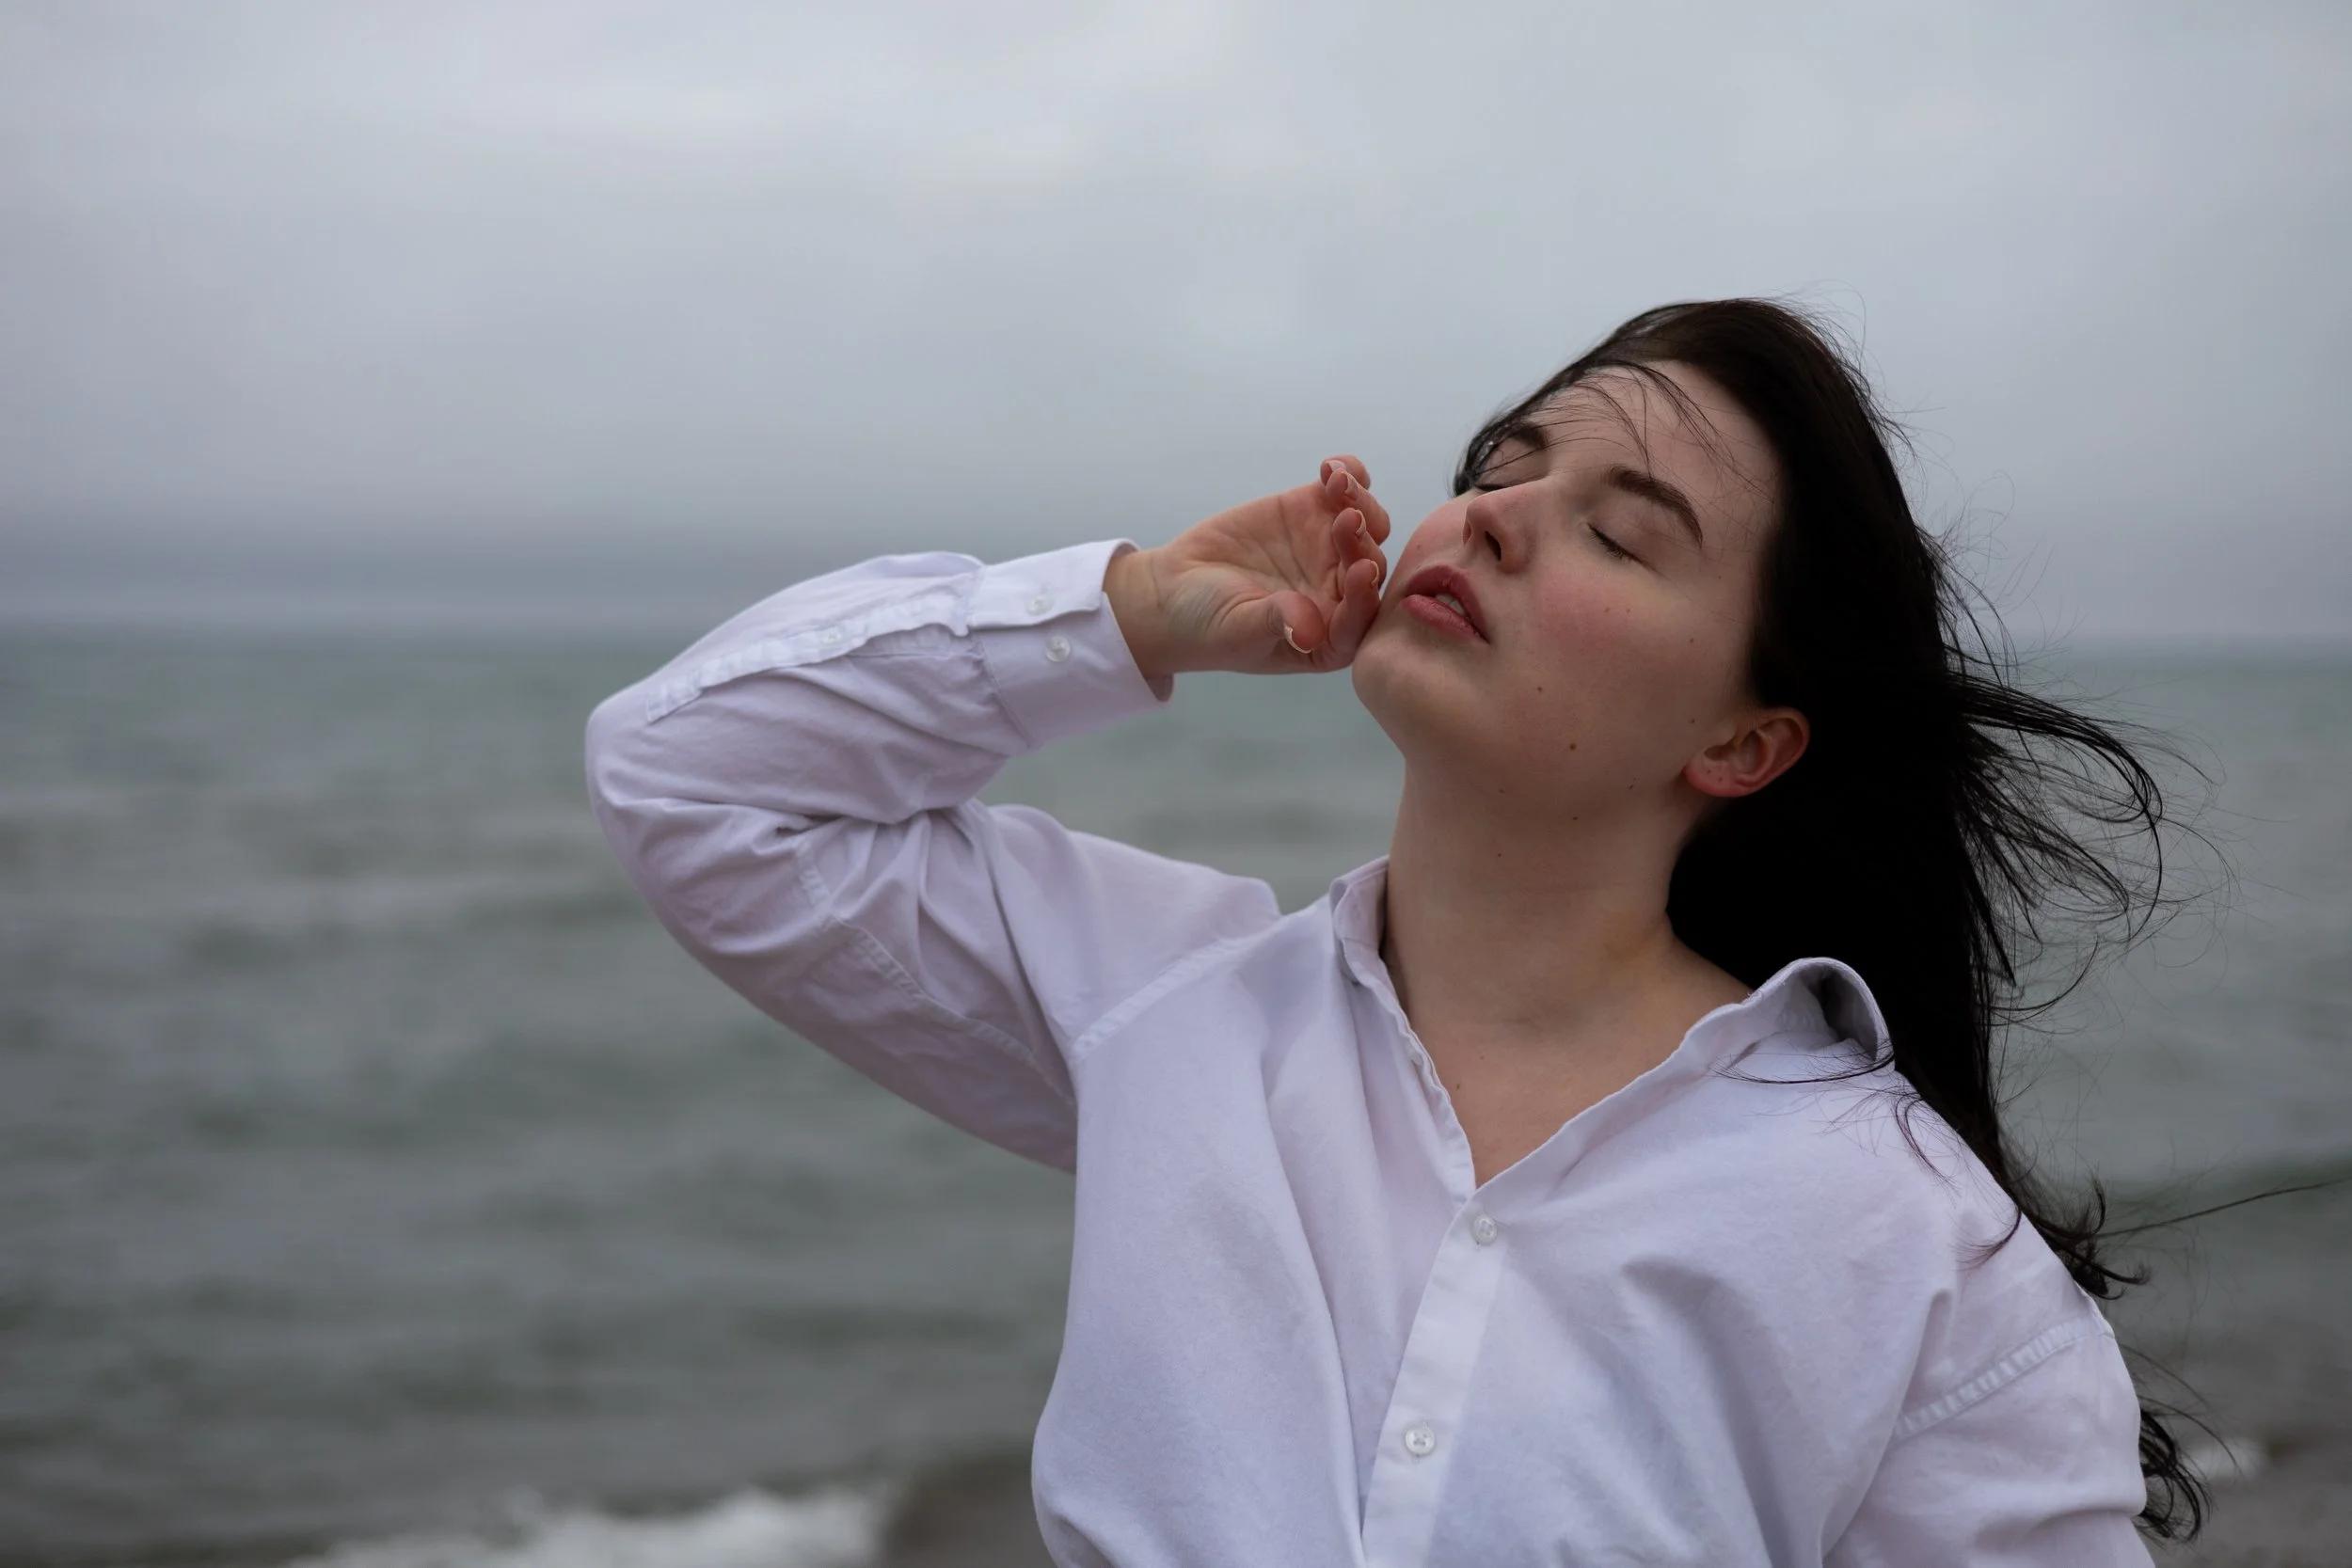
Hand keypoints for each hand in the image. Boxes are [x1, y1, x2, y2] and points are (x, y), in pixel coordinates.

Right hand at [1106, 456, 1390, 679]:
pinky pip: (1342, 490)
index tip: (1362, 571)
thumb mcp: (1239, 629)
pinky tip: (1332, 466)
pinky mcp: (1310, 512)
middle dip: (1360, 541)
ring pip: (1365, 523)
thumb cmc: (1207, 624)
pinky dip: (1347, 474)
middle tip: (1346, 518)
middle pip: (1368, 563)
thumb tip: (1307, 632)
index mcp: (1330, 637)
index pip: (1359, 618)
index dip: (1363, 595)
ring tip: (1335, 482)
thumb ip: (1276, 623)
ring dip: (1358, 501)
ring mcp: (1328, 549)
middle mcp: (1339, 592)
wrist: (1176, 588)